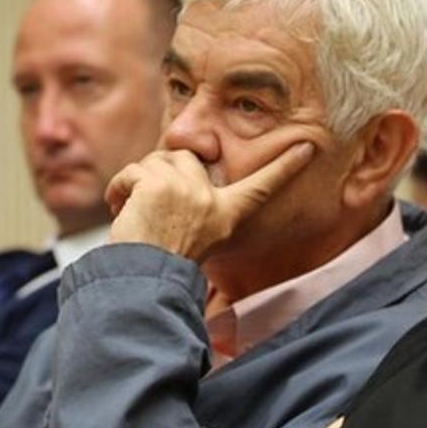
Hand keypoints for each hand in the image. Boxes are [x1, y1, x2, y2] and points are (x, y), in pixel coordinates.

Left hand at [105, 144, 314, 261]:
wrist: (142, 279)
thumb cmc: (162, 263)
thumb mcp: (196, 237)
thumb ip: (198, 206)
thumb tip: (182, 166)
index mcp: (226, 214)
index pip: (261, 187)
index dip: (285, 168)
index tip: (307, 148)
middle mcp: (210, 199)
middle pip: (186, 157)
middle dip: (161, 173)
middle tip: (150, 204)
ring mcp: (185, 189)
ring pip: (155, 160)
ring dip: (136, 182)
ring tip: (134, 213)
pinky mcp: (158, 183)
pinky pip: (131, 171)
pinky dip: (119, 188)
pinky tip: (121, 209)